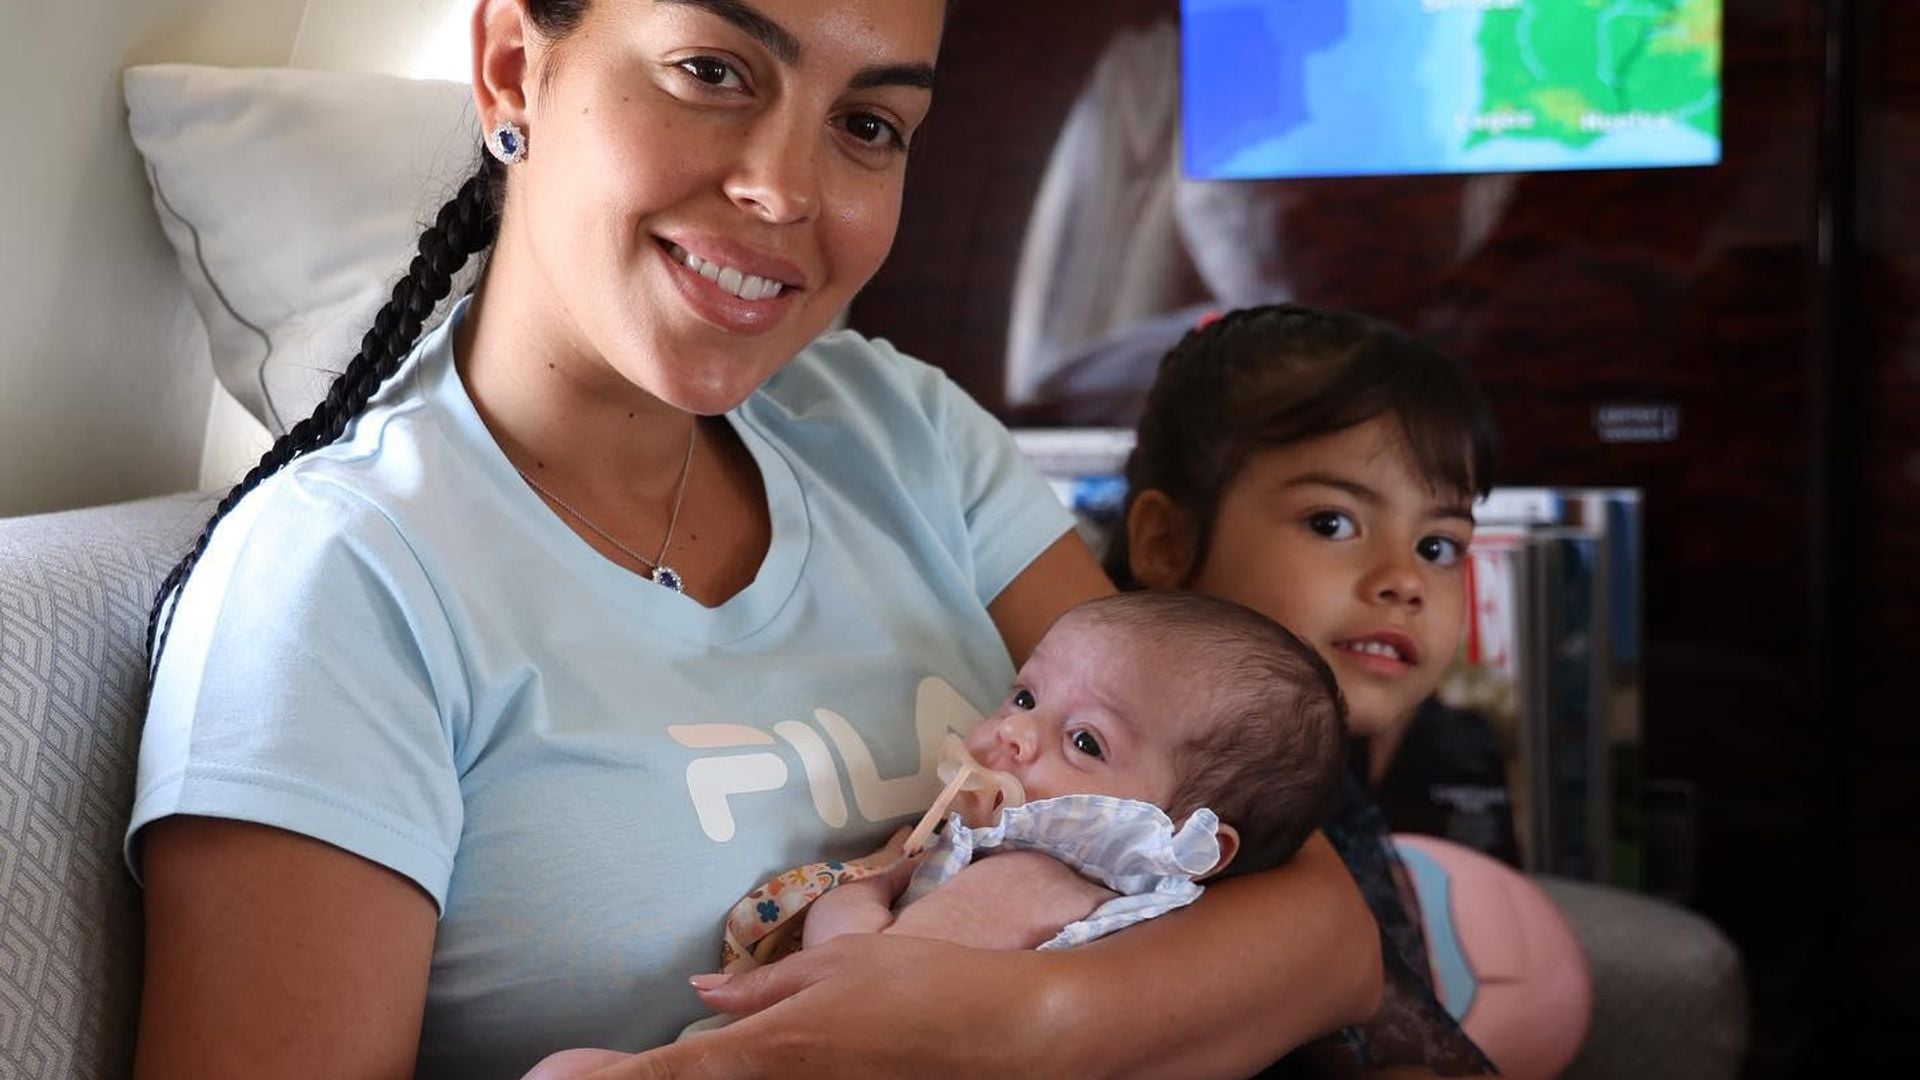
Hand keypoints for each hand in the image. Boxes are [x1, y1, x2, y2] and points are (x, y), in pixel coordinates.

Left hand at [587, 935, 1077, 1077]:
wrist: (1018, 1040)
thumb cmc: (931, 989)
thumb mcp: (844, 964)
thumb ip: (763, 985)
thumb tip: (700, 990)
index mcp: (770, 1048)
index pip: (662, 1075)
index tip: (540, 1077)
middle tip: (562, 1075)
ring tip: (619, 1070)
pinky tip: (716, 1075)